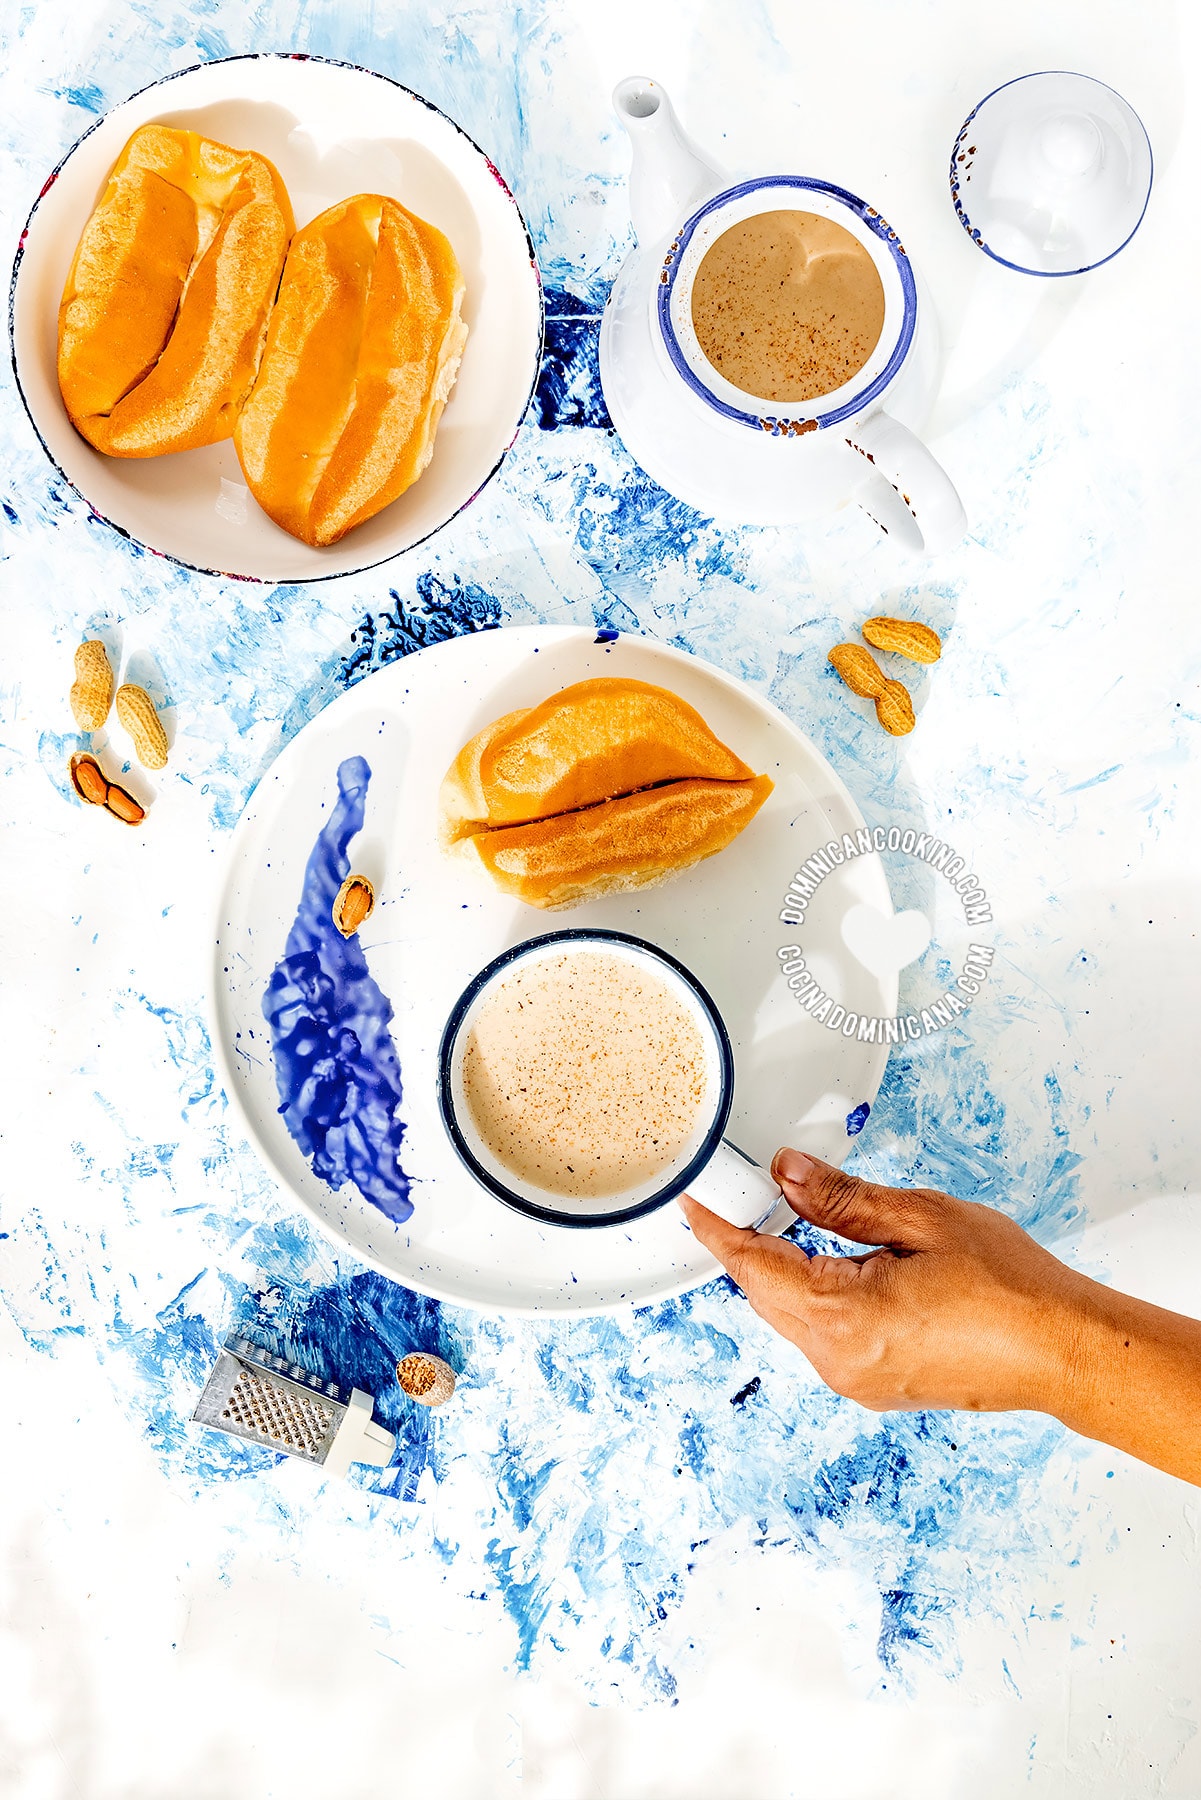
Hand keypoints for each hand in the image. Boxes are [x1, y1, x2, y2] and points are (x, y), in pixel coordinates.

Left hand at [680, 1148, 1089, 1414]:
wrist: (1064, 1350)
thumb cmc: (1010, 1286)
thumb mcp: (921, 1218)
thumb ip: (841, 1198)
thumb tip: (786, 1173)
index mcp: (843, 1318)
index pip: (754, 1266)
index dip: (719, 1230)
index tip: (695, 1203)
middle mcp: (839, 1361)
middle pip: (766, 1295)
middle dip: (750, 1244)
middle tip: (745, 1193)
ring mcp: (857, 1381)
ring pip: (792, 1317)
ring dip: (784, 1270)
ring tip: (792, 1217)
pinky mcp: (876, 1386)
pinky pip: (822, 1335)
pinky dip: (815, 1296)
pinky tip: (835, 1262)